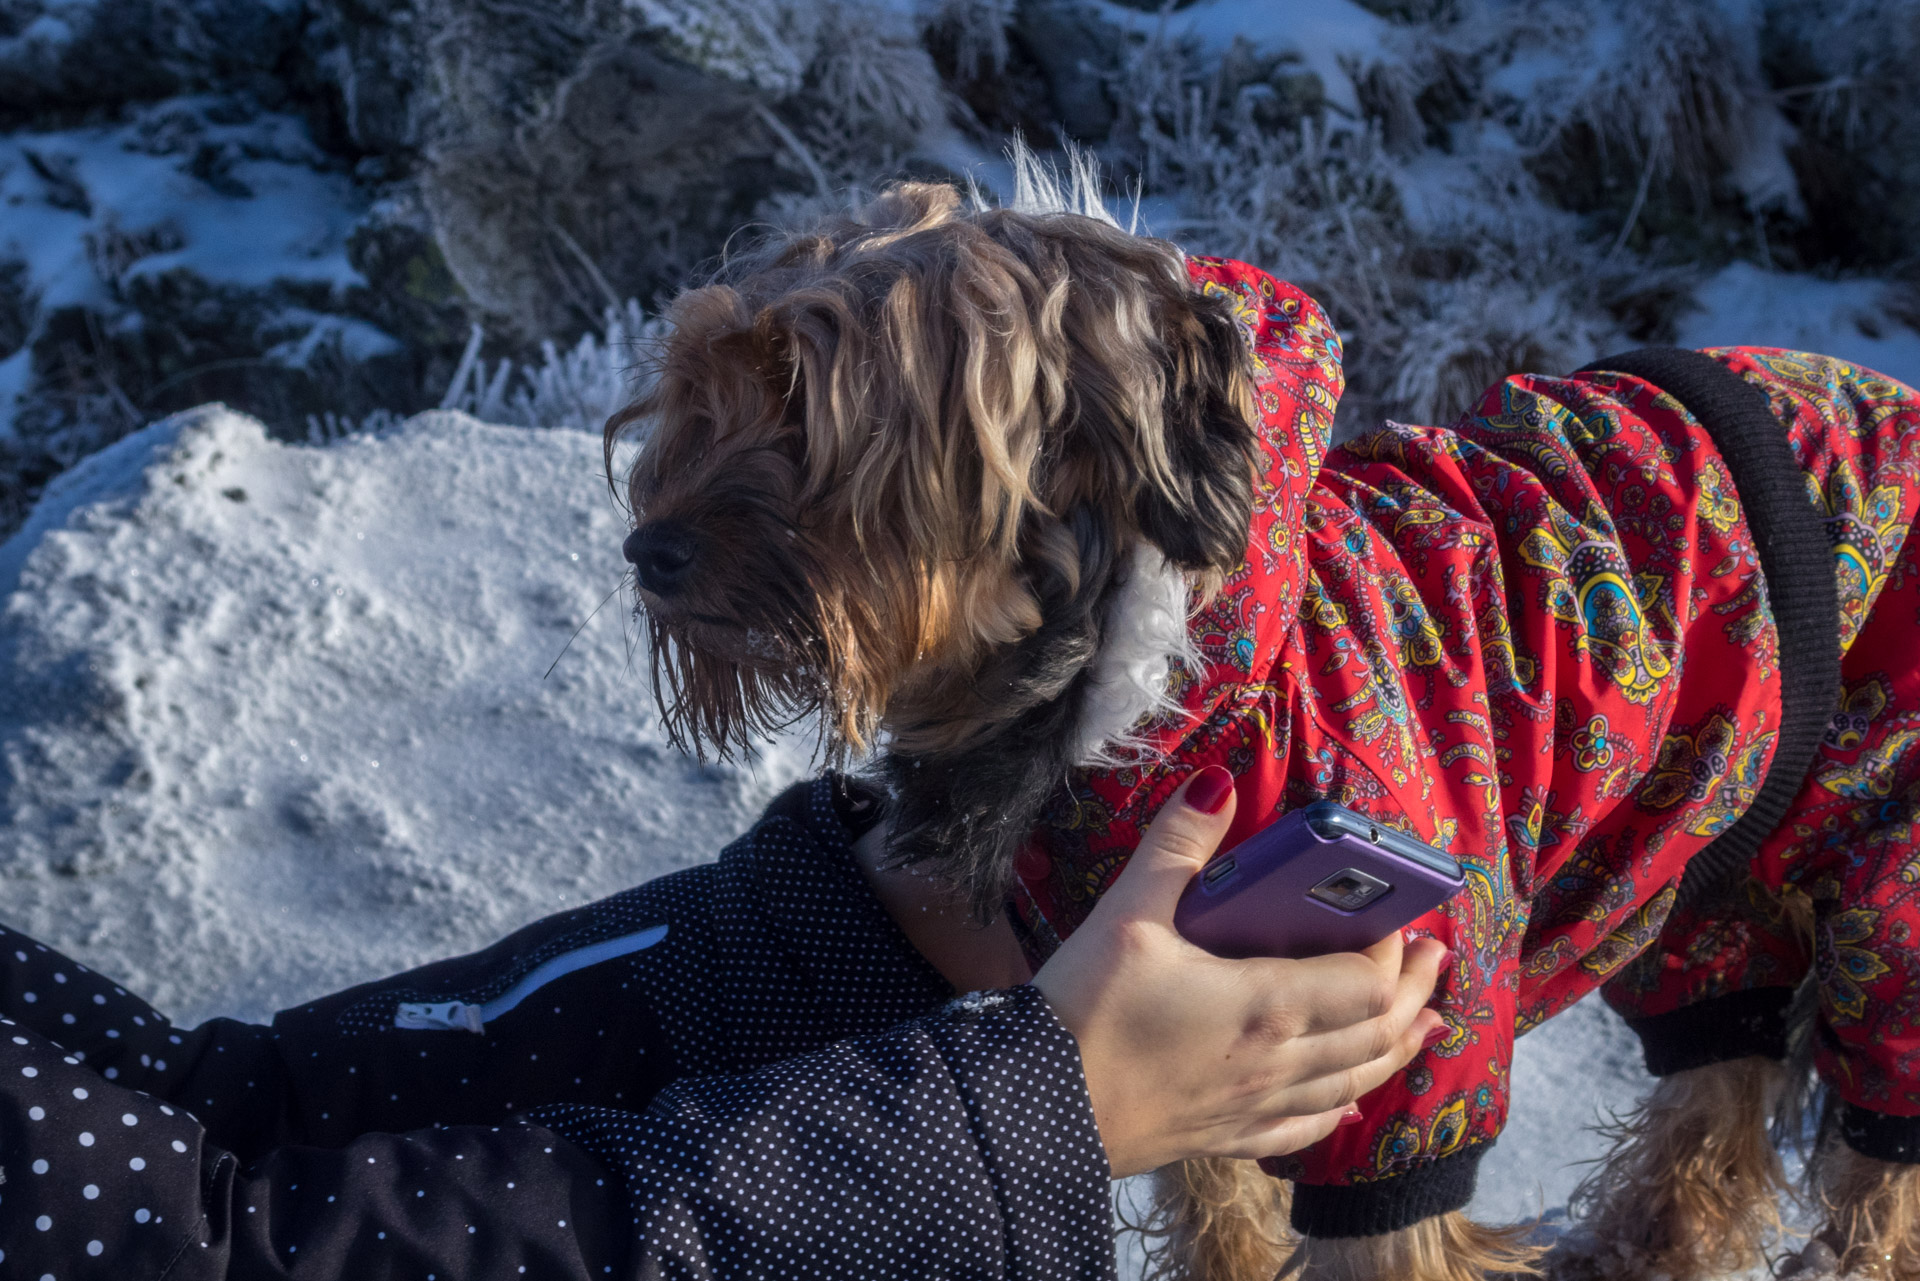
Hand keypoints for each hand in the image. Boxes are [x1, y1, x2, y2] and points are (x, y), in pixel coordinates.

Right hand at [1032, 767, 1448, 1177]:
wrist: (1036, 1111)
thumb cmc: (1083, 1012)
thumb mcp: (1127, 913)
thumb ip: (1179, 844)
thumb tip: (1218, 780)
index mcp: (1267, 1004)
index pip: (1366, 981)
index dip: (1390, 951)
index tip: (1393, 919)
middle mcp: (1277, 1063)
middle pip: (1376, 1033)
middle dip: (1413, 993)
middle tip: (1434, 959)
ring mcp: (1255, 1107)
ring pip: (1352, 1083)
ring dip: (1395, 1049)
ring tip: (1425, 1024)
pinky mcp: (1224, 1136)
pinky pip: (1305, 1128)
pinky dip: (1340, 1108)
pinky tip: (1347, 1104)